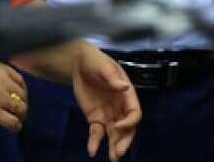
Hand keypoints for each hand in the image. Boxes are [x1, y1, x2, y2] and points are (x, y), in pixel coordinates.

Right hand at [0, 62, 27, 131]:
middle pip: (22, 94)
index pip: (19, 80)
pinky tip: (15, 128)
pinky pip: (11, 121)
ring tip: (18, 120)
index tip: (20, 97)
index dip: (22, 90)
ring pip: (20, 108)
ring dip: (21, 116)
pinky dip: (16, 126)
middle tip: (20, 111)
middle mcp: (2, 80)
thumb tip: (3, 85)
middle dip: (22, 103)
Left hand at [70, 43, 140, 161]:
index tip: (117, 126)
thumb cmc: (96, 62)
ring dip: (115, 146)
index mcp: (127, 95)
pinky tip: (92, 151)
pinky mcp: (95, 118)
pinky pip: (97, 133)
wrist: (79, 64)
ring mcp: (108, 114)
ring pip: (115, 134)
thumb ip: (113, 78)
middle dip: (125, 140)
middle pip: (127, 128)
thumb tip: (124, 87)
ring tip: (113, 158)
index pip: (134, 113)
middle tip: (119, 153)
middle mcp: (120, 107)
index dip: (129, 122)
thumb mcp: (104, 67)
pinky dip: (95, 142)